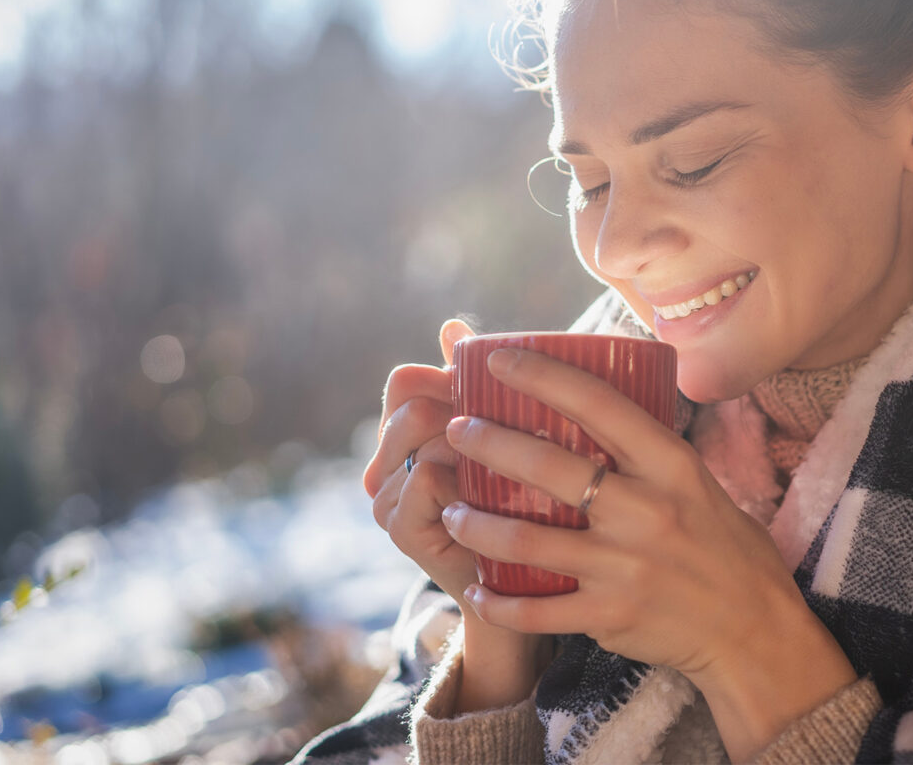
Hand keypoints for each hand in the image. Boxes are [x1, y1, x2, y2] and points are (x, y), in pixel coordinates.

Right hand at [364, 319, 548, 708]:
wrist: (526, 588)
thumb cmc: (524, 506)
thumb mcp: (507, 437)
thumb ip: (477, 385)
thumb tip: (452, 325)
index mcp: (406, 436)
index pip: (406, 381)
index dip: (446, 376)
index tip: (490, 391)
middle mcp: (386, 464)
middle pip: (408, 401)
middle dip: (459, 404)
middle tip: (509, 427)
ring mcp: (388, 497)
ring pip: (419, 432)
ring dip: (467, 441)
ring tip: (505, 464)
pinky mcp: (401, 529)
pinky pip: (425, 475)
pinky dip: (460, 477)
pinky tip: (492, 493)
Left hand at [441, 347, 858, 758]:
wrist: (754, 630)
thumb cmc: (727, 549)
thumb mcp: (700, 485)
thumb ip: (651, 456)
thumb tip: (596, 413)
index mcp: (671, 466)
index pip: (599, 403)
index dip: (541, 376)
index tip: (498, 360)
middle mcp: (645, 510)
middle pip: (548, 466)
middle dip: (489, 442)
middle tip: (456, 430)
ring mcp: (624, 566)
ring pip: (526, 540)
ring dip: (475, 524)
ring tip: (451, 511)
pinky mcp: (609, 614)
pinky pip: (536, 610)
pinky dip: (499, 602)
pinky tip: (478, 591)